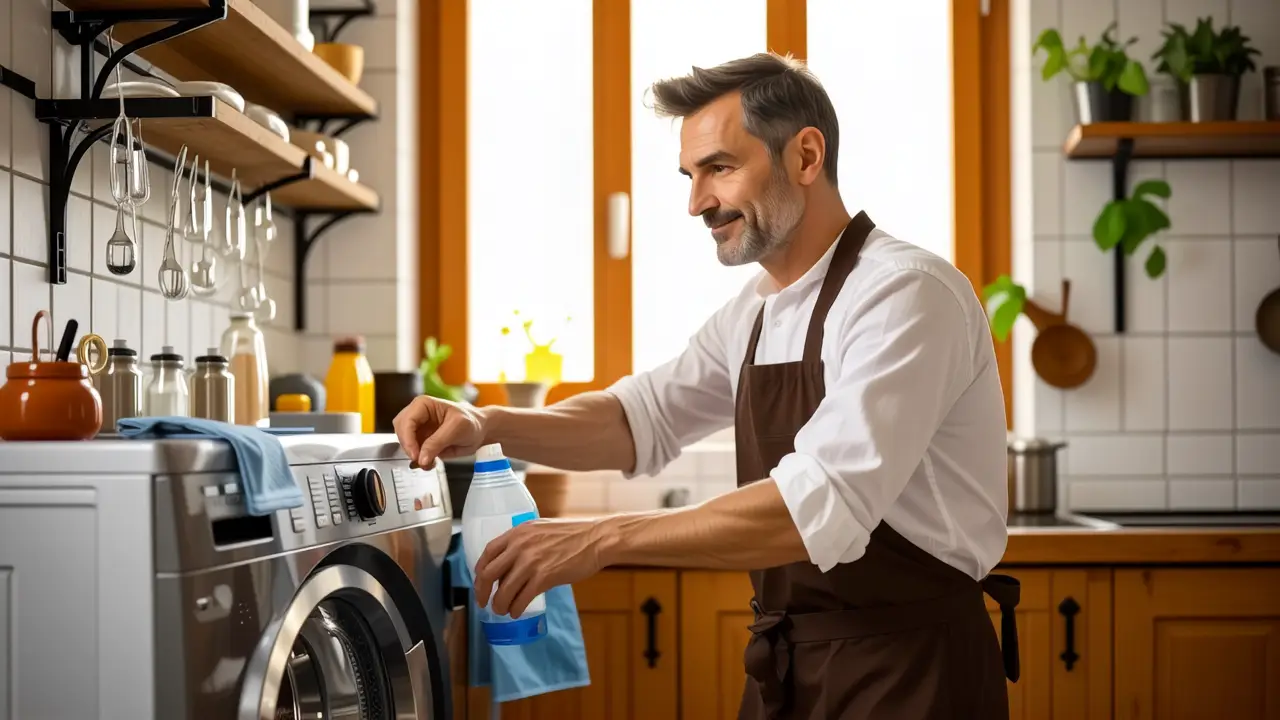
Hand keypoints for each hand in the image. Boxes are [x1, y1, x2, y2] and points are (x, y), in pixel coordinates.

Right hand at [392, 395, 486, 467]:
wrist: (480, 431)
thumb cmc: (471, 422)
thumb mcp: (457, 429)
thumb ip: (437, 442)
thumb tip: (421, 458)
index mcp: (424, 404)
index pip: (406, 421)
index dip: (407, 439)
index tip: (415, 454)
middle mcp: (417, 415)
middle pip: (401, 432)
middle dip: (409, 448)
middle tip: (421, 460)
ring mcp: (418, 429)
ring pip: (404, 443)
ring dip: (414, 455)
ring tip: (430, 462)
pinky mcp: (422, 441)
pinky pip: (413, 452)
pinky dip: (420, 460)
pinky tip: (431, 462)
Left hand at [475, 518, 608, 617]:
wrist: (596, 540)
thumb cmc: (573, 535)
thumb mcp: (540, 530)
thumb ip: (523, 543)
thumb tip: (509, 565)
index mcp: (518, 533)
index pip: (488, 552)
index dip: (479, 571)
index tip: (480, 582)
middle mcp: (520, 546)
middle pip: (489, 573)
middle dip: (482, 592)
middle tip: (484, 602)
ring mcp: (531, 562)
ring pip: (504, 590)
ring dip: (499, 605)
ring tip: (502, 611)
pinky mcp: (544, 577)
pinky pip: (522, 598)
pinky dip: (516, 609)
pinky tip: (517, 612)